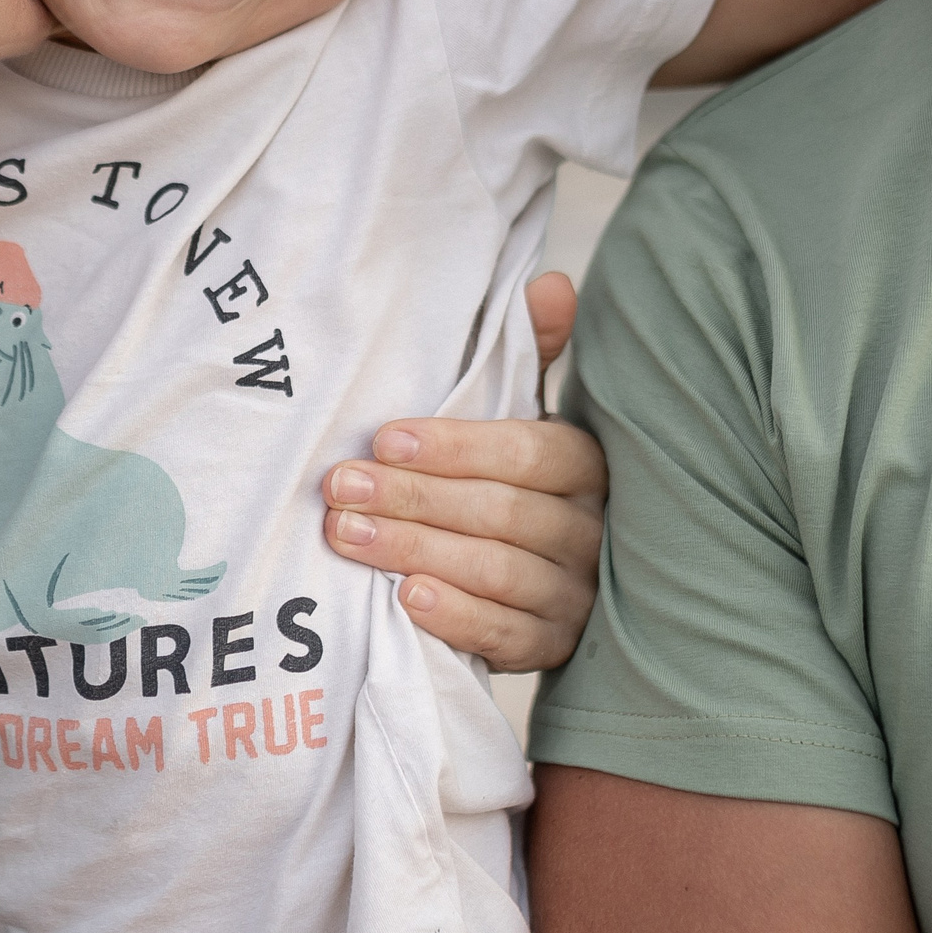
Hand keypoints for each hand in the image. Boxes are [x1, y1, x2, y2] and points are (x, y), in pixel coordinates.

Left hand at [323, 271, 604, 671]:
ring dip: (417, 551)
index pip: (529, 451)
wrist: (537, 583)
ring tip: (348, 535)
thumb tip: (552, 283)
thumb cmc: (512, 481)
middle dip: (414, 498)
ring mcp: (577, 595)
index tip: (383, 440)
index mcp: (586, 465)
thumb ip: (529, 355)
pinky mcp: (553, 649)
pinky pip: (507, 637)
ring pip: (499, 573)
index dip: (456, 446)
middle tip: (339, 488)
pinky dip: (457, 617)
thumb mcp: (520, 416)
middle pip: (504, 513)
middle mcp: (591, 530)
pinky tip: (406, 598)